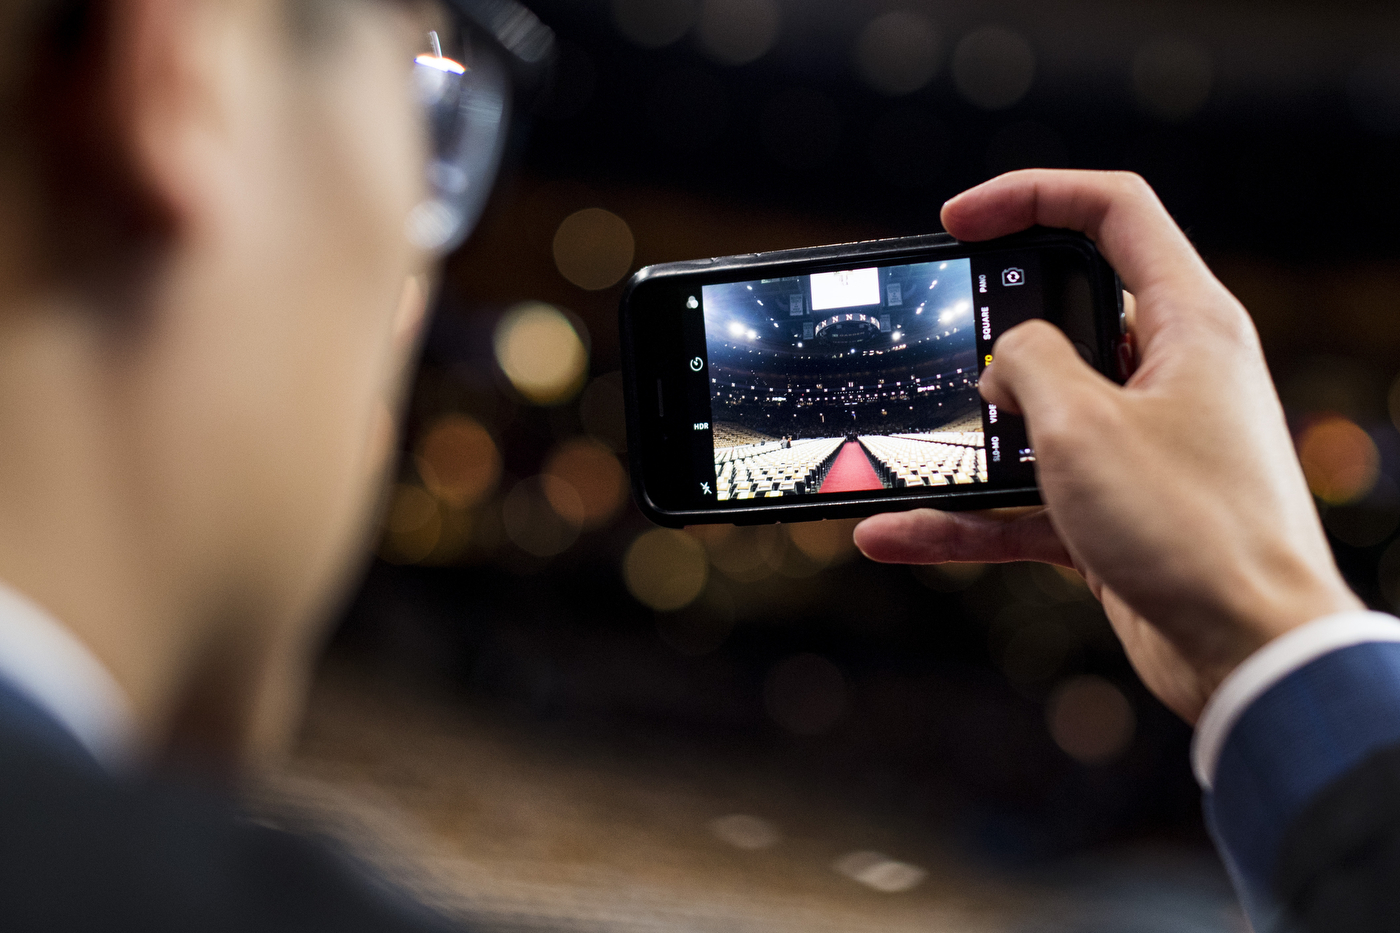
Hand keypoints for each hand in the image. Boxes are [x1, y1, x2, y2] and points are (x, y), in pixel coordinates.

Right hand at [853, 170, 1362, 722]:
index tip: (959, 220)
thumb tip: (1005, 362)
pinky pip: (1027, 497)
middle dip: (990, 331)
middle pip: (1066, 314)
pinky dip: (968, 514)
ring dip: (969, 438)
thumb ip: (1027, 366)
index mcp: (1187, 324)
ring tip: (906, 448)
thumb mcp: (1082, 426)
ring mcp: (1142, 446)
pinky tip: (899, 531)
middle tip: (936, 347)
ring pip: (1037, 418)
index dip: (1032, 196)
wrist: (1248, 654)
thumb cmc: (1190, 529)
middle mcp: (1170, 375)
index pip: (1114, 213)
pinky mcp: (1116, 511)